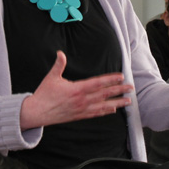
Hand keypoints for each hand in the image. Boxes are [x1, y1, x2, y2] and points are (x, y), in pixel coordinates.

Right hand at [19, 51, 133, 129]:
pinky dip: (105, 111)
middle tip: (130, 88)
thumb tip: (60, 53)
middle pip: (104, 94)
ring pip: (103, 106)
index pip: (98, 83)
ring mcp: (82, 109)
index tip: (121, 77)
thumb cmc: (44, 94)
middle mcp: (82, 100)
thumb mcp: (51, 77)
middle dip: (119, 90)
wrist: (38, 112)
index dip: (110, 80)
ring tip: (128, 101)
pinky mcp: (79, 116)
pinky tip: (113, 110)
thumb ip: (58, 64)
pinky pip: (96, 114)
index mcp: (77, 89)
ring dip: (117, 103)